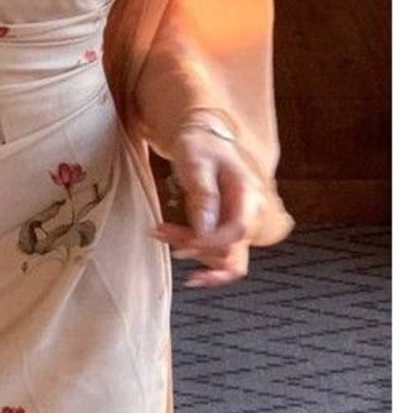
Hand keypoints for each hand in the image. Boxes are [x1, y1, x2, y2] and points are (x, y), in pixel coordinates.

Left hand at [150, 125, 263, 288]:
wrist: (205, 141)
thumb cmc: (201, 147)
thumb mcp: (198, 163)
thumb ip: (204, 195)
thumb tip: (205, 231)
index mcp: (248, 194)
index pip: (237, 230)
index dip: (209, 243)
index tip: (182, 245)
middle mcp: (251, 214)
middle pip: (230, 248)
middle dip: (194, 246)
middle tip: (161, 231)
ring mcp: (242, 225)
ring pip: (225, 257)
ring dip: (193, 253)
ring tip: (162, 233)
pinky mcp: (229, 232)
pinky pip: (225, 258)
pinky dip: (208, 266)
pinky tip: (191, 271)